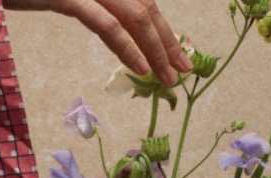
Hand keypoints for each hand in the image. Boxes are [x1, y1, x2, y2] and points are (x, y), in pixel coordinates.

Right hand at [3, 0, 192, 86]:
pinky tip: (141, 68)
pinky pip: (105, 24)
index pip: (140, 2)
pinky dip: (127, 47)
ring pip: (133, 14)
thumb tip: (111, 27)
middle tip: (183, 71)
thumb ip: (87, 5)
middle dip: (167, 41)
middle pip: (145, 6)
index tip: (177, 56)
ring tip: (168, 78)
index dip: (162, 30)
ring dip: (156, 49)